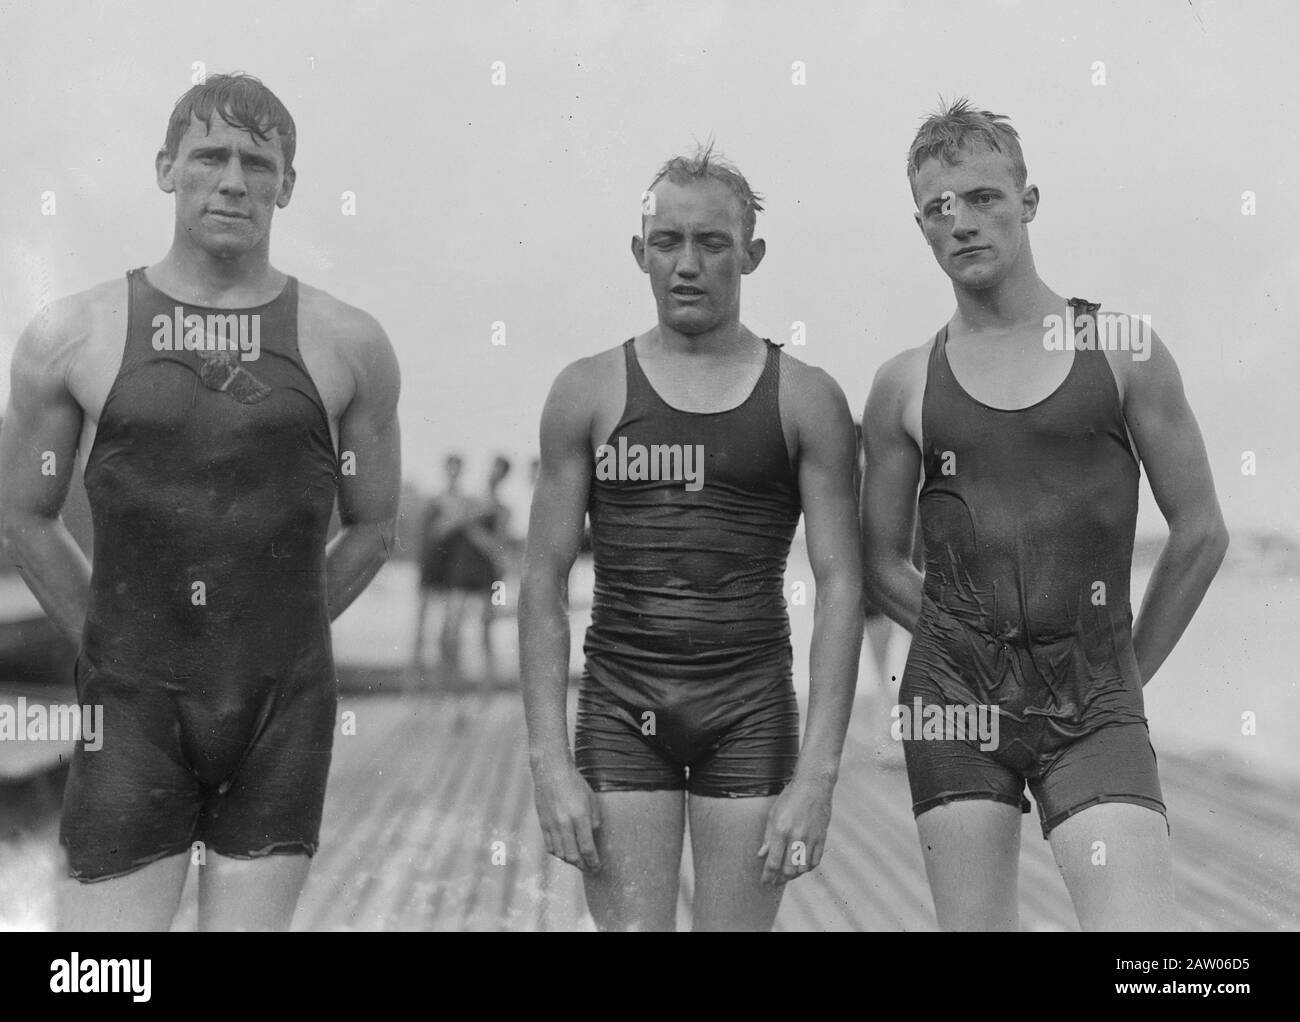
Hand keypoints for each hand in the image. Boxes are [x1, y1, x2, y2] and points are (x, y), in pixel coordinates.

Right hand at [531, 756, 601, 872]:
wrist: (551, 772)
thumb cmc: (575, 784)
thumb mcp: (592, 800)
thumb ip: (594, 821)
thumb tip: (592, 838)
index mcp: (580, 817)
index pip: (587, 848)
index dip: (593, 862)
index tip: (598, 867)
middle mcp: (565, 824)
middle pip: (573, 856)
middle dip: (583, 866)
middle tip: (590, 868)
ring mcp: (552, 825)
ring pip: (560, 854)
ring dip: (571, 861)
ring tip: (578, 862)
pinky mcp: (543, 824)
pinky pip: (550, 846)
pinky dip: (558, 854)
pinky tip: (564, 853)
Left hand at [757, 775, 833, 885]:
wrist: (813, 786)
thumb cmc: (789, 798)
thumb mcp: (773, 814)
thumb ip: (768, 837)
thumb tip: (761, 855)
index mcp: (781, 831)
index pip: (773, 862)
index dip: (768, 876)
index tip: (764, 882)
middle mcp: (796, 837)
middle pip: (788, 870)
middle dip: (779, 879)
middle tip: (774, 882)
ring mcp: (811, 839)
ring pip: (803, 868)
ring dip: (793, 875)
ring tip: (786, 876)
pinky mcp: (821, 838)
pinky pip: (815, 861)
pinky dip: (807, 868)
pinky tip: (801, 867)